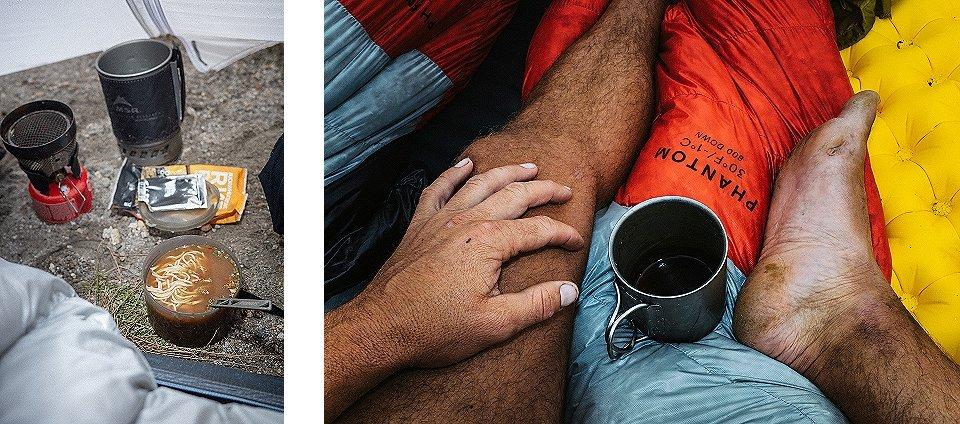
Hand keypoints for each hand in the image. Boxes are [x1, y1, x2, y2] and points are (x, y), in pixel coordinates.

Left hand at [351, 158, 584, 368]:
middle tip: (563, 189)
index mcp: (489, 243)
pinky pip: (439, 189)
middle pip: (514, 195)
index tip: (576, 242)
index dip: (562, 234)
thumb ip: (536, 305)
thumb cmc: (435, 328)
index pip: (537, 231)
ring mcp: (441, 220)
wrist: (382, 326)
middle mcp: (467, 222)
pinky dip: (454, 173)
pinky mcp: (420, 226)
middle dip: (543, 190)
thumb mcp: (496, 325)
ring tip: (528, 167)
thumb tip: (569, 291)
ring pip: (480, 183)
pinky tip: (465, 164)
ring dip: (507, 172)